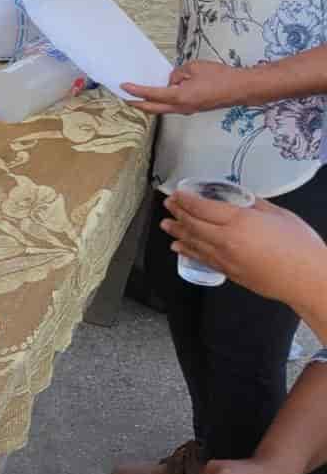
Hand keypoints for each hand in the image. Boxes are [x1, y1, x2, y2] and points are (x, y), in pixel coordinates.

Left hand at [122, 60, 255, 114]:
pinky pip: (172, 107)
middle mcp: (181, 107)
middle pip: (152, 108)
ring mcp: (187, 110)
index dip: (136, 90)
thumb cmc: (220, 76)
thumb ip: (178, 74)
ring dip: (149, 104)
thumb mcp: (194, 67)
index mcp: (179, 97)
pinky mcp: (193, 109)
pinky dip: (162, 102)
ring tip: (137, 97)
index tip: (123, 86)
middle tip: (124, 97)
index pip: (151, 94)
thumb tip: (171, 80)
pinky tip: (158, 95)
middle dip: (136, 103)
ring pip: (162, 109)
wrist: (241, 89)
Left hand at [161, 193, 326, 316]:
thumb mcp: (278, 214)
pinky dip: (187, 251)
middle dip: (177, 212)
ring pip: (193, 242)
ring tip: (165, 224)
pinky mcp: (229, 272)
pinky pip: (202, 259)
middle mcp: (226, 240)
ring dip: (177, 231)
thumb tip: (239, 199)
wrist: (308, 279)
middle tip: (167, 204)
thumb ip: (254, 205)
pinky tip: (178, 247)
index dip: (186, 199)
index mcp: (239, 221)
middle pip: (193, 224)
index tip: (177, 193)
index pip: (202, 207)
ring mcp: (225, 258)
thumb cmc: (300, 245)